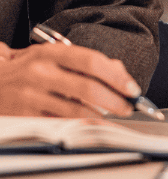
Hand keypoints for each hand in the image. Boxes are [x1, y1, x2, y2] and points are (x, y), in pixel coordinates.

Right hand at [0, 40, 142, 118]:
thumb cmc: (24, 69)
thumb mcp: (50, 55)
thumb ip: (83, 61)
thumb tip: (118, 72)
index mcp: (49, 53)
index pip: (91, 61)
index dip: (116, 76)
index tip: (132, 88)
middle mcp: (39, 73)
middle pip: (87, 88)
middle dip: (114, 100)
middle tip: (128, 106)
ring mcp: (30, 97)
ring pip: (75, 110)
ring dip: (100, 115)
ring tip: (112, 116)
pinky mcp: (23, 117)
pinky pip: (59, 123)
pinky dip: (79, 125)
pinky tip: (90, 124)